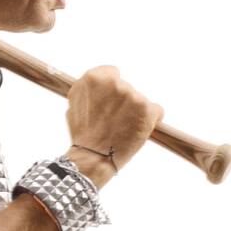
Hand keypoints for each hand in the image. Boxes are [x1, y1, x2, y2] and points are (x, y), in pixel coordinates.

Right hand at [64, 66, 162, 187]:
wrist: (94, 157)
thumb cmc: (83, 134)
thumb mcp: (74, 103)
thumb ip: (88, 89)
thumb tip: (99, 82)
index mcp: (94, 78)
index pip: (112, 73)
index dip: (111, 90)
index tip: (110, 102)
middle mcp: (115, 83)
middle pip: (127, 88)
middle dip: (123, 102)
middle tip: (113, 121)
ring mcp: (133, 96)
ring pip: (140, 101)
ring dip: (135, 112)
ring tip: (122, 129)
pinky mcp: (148, 110)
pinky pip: (156, 111)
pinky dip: (151, 121)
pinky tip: (138, 131)